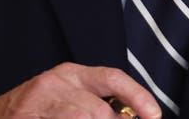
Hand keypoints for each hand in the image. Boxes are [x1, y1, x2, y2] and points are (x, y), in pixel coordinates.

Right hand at [0, 62, 159, 118]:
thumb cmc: (36, 109)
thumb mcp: (67, 95)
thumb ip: (98, 101)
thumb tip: (134, 114)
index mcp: (70, 74)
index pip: (113, 78)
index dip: (138, 96)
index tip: (154, 115)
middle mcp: (53, 84)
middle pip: (97, 110)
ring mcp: (35, 105)